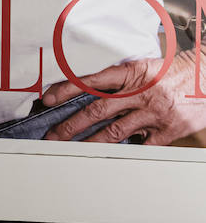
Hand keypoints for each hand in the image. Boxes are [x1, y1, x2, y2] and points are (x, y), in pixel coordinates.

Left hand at [41, 50, 205, 145]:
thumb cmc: (174, 71)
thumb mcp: (145, 67)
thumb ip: (120, 80)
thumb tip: (89, 93)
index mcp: (133, 72)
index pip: (92, 80)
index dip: (68, 89)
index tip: (48, 99)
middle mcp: (141, 92)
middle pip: (98, 109)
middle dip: (71, 124)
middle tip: (52, 136)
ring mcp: (154, 112)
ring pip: (115, 131)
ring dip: (90, 142)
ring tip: (72, 150)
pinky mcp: (168, 130)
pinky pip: (142, 145)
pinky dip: (127, 150)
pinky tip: (113, 155)